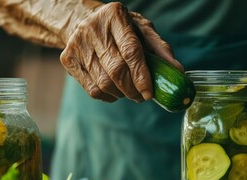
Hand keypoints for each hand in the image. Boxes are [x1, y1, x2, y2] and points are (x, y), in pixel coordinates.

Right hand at [59, 2, 182, 101]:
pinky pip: (92, 89)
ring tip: (130, 92)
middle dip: (133, 89)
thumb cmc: (120, 28)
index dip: (141, 75)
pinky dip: (109, 96)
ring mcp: (77, 44)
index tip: (150, 93)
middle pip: (116, 70)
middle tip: (143, 97)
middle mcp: (93, 28)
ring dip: (122, 94)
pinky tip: (115, 90)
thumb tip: (178, 70)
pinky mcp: (68, 59)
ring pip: (104, 83)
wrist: (82, 20)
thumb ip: (160, 48)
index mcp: (115, 16)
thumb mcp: (142, 30)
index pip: (130, 50)